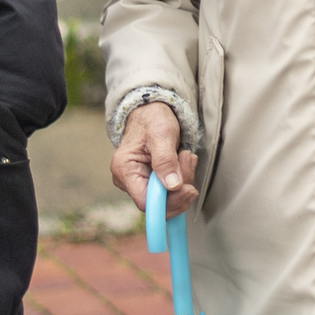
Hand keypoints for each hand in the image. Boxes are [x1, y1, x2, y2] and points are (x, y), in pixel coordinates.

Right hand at [111, 101, 195, 215]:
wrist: (150, 112)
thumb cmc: (152, 119)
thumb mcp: (161, 133)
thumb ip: (165, 160)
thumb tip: (172, 186)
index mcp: (124, 170)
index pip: (146, 202)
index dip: (169, 201)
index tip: (190, 189)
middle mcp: (127, 180)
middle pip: (159, 202)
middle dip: (180, 186)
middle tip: (188, 160)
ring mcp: (138, 181)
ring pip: (167, 196)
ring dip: (184, 178)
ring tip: (185, 154)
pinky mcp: (149, 180)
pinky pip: (169, 189)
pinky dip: (181, 177)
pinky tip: (183, 160)